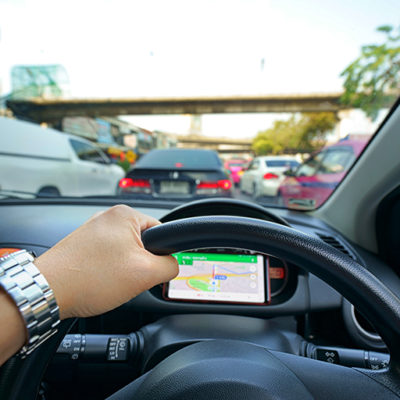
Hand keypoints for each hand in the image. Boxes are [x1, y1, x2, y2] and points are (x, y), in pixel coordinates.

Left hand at [34, 205, 178, 318]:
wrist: (48, 291)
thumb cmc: (90, 278)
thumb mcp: (145, 274)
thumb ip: (170, 266)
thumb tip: (173, 265)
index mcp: (125, 214)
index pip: (161, 231)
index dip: (161, 255)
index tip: (151, 270)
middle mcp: (108, 217)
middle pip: (143, 243)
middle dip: (140, 264)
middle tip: (128, 278)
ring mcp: (93, 229)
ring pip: (125, 252)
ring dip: (124, 268)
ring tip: (110, 280)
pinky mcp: (83, 243)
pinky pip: (108, 256)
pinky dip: (108, 269)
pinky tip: (100, 280)